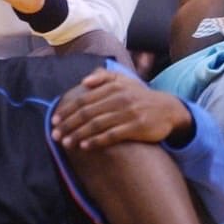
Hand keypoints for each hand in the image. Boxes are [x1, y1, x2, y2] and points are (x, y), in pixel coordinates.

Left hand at [51, 67, 192, 149]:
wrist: (168, 109)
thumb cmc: (141, 96)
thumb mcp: (125, 81)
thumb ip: (104, 77)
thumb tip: (84, 82)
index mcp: (114, 87)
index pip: (85, 99)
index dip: (68, 110)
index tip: (55, 120)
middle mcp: (120, 98)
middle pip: (88, 113)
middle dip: (69, 124)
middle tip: (55, 135)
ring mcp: (129, 113)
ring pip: (97, 125)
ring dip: (78, 134)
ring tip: (65, 143)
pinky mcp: (136, 128)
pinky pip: (112, 135)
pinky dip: (96, 141)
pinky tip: (85, 147)